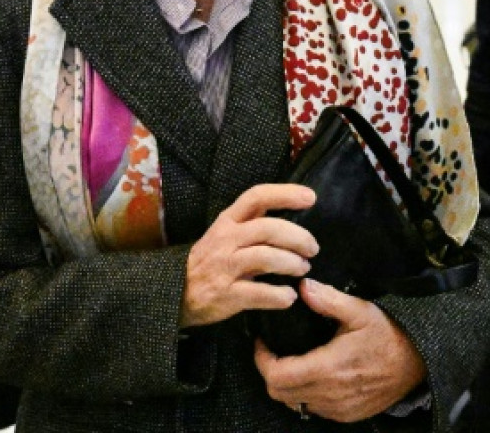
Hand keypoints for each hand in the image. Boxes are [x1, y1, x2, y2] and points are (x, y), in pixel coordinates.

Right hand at [181, 184, 318, 326]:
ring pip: (266, 258)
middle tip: (313, 248)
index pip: (257, 196)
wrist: (176, 293)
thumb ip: (255, 223)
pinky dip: (279, 296)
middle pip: (268, 228)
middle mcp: (225, 240)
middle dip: (298, 237)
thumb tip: (295, 216)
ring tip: (303, 269)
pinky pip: (259, 293)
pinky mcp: (226, 295)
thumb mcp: (227, 234)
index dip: (285, 194)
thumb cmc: (212, 260)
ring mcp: (224, 267)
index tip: (310, 197)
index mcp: (228, 220)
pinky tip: (288, 297)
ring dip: (292, 264)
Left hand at [254, 278, 426, 422]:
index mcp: (329, 368)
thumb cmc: (390, 334)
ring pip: (295, 403)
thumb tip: (304, 287)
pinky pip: (314, 409)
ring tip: (293, 361)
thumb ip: (329, 300)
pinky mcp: (347, 415)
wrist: (419, 361)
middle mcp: (330, 394)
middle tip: (273, 351)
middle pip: (280, 393)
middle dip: (270, 372)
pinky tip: (315, 376)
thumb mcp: (361, 311)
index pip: (277, 376)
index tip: (263, 343)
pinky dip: (307, 395)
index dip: (262, 360)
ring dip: (288, 385)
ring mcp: (338, 408)